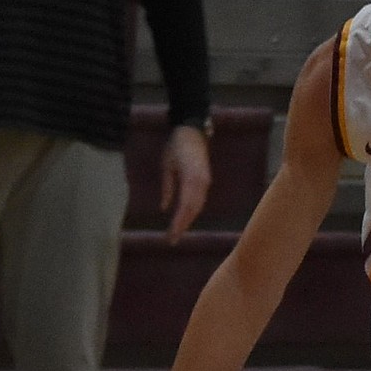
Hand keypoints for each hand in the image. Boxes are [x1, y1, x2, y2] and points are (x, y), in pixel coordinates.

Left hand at [161, 125, 211, 242]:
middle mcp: (201, 183)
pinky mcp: (206, 180)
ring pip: (198, 206)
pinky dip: (193, 211)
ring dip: (188, 220)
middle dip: (183, 226)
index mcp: (190, 179)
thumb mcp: (166, 167)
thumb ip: (167, 188)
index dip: (178, 223)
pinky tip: (185, 218)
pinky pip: (200, 200)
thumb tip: (164, 208)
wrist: (193, 131)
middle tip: (172, 239)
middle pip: (193, 210)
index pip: (185, 207)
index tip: (170, 235)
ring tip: (177, 232)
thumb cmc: (175, 146)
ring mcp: (205, 181)